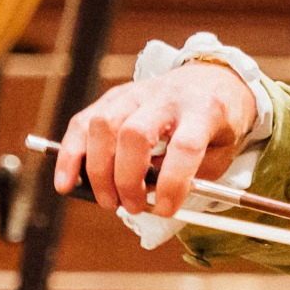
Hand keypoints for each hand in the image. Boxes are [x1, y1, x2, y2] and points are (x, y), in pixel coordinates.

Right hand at [52, 61, 256, 217]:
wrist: (212, 80)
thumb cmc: (217, 124)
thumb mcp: (222, 152)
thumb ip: (192, 176)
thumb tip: (150, 195)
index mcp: (203, 110)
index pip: (185, 146)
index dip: (172, 182)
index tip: (164, 209)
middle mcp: (167, 97)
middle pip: (134, 133)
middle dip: (126, 179)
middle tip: (130, 205)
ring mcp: (136, 93)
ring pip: (102, 126)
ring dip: (97, 171)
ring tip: (108, 200)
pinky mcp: (114, 96)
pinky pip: (83, 123)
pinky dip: (70, 155)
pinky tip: (67, 183)